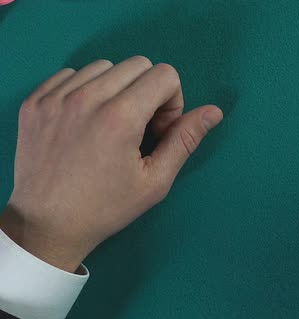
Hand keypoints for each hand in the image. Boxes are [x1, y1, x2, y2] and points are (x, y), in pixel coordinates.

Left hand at [0, 56, 222, 272]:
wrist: (47, 225)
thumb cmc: (106, 207)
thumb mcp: (155, 180)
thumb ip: (185, 140)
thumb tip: (215, 111)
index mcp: (121, 117)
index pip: (165, 74)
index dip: (172, 102)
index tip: (158, 130)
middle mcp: (87, 98)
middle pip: (138, 65)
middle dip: (148, 92)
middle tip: (138, 128)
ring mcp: (56, 97)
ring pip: (105, 66)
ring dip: (117, 88)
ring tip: (110, 124)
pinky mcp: (35, 101)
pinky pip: (72, 74)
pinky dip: (86, 89)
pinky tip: (85, 121)